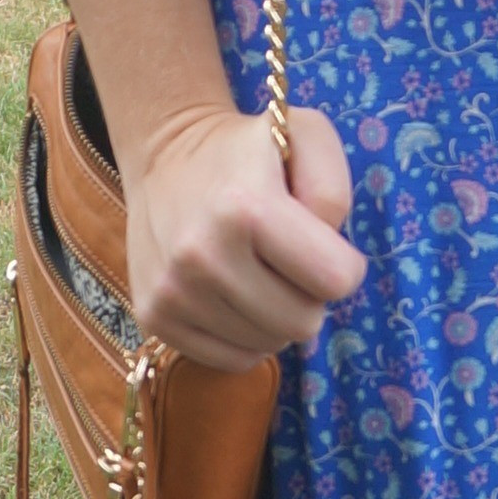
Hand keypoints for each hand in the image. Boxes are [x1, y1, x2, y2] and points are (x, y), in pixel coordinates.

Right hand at [123, 101, 363, 370]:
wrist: (164, 155)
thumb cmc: (249, 150)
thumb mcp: (308, 138)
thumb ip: (334, 191)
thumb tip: (329, 258)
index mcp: (246, 209)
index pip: (337, 281)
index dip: (342, 263)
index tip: (322, 243)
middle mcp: (202, 257)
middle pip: (303, 324)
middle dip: (308, 295)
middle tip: (287, 261)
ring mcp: (173, 292)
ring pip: (268, 346)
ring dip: (274, 316)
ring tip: (256, 272)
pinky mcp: (154, 318)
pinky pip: (232, 359)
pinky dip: (243, 335)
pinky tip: (232, 295)